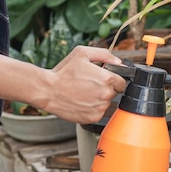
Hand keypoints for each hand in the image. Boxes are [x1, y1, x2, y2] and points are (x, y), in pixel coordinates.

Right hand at [0, 47, 126, 124]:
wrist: (48, 90)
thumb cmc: (63, 72)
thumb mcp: (82, 53)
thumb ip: (104, 54)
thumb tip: (118, 61)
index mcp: (107, 78)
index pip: (122, 82)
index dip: (113, 79)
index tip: (103, 79)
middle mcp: (106, 94)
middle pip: (115, 93)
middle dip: (105, 88)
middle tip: (89, 85)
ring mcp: (100, 108)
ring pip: (107, 103)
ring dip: (99, 99)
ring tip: (83, 93)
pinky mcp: (93, 118)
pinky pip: (99, 113)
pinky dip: (93, 108)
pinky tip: (81, 102)